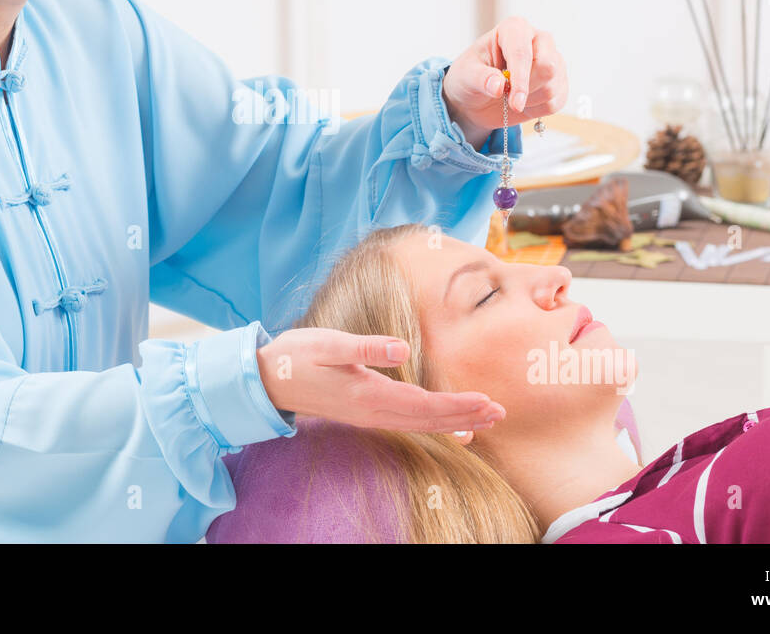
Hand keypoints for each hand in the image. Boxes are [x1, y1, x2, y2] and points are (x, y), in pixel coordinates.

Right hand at [256, 327, 505, 433]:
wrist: (268, 378)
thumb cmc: (298, 356)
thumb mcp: (327, 343)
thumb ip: (365, 347)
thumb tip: (401, 347)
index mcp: (369, 395)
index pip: (424, 404)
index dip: (458, 404)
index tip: (488, 402)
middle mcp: (373, 411)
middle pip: (428, 420)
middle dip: (466, 416)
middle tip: (501, 413)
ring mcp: (369, 415)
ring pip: (420, 424)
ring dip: (454, 421)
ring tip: (486, 419)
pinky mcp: (365, 411)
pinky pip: (408, 423)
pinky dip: (434, 423)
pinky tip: (449, 425)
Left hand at [441, 17, 568, 149]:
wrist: (477, 98)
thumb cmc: (471, 77)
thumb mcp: (466, 75)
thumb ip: (480, 78)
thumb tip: (498, 86)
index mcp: (514, 29)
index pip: (523, 53)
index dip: (520, 79)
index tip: (514, 102)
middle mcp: (539, 40)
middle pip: (548, 67)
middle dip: (526, 89)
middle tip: (506, 97)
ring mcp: (553, 60)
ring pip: (552, 87)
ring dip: (528, 100)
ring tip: (511, 96)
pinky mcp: (559, 82)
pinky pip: (556, 102)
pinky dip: (537, 109)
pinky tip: (523, 102)